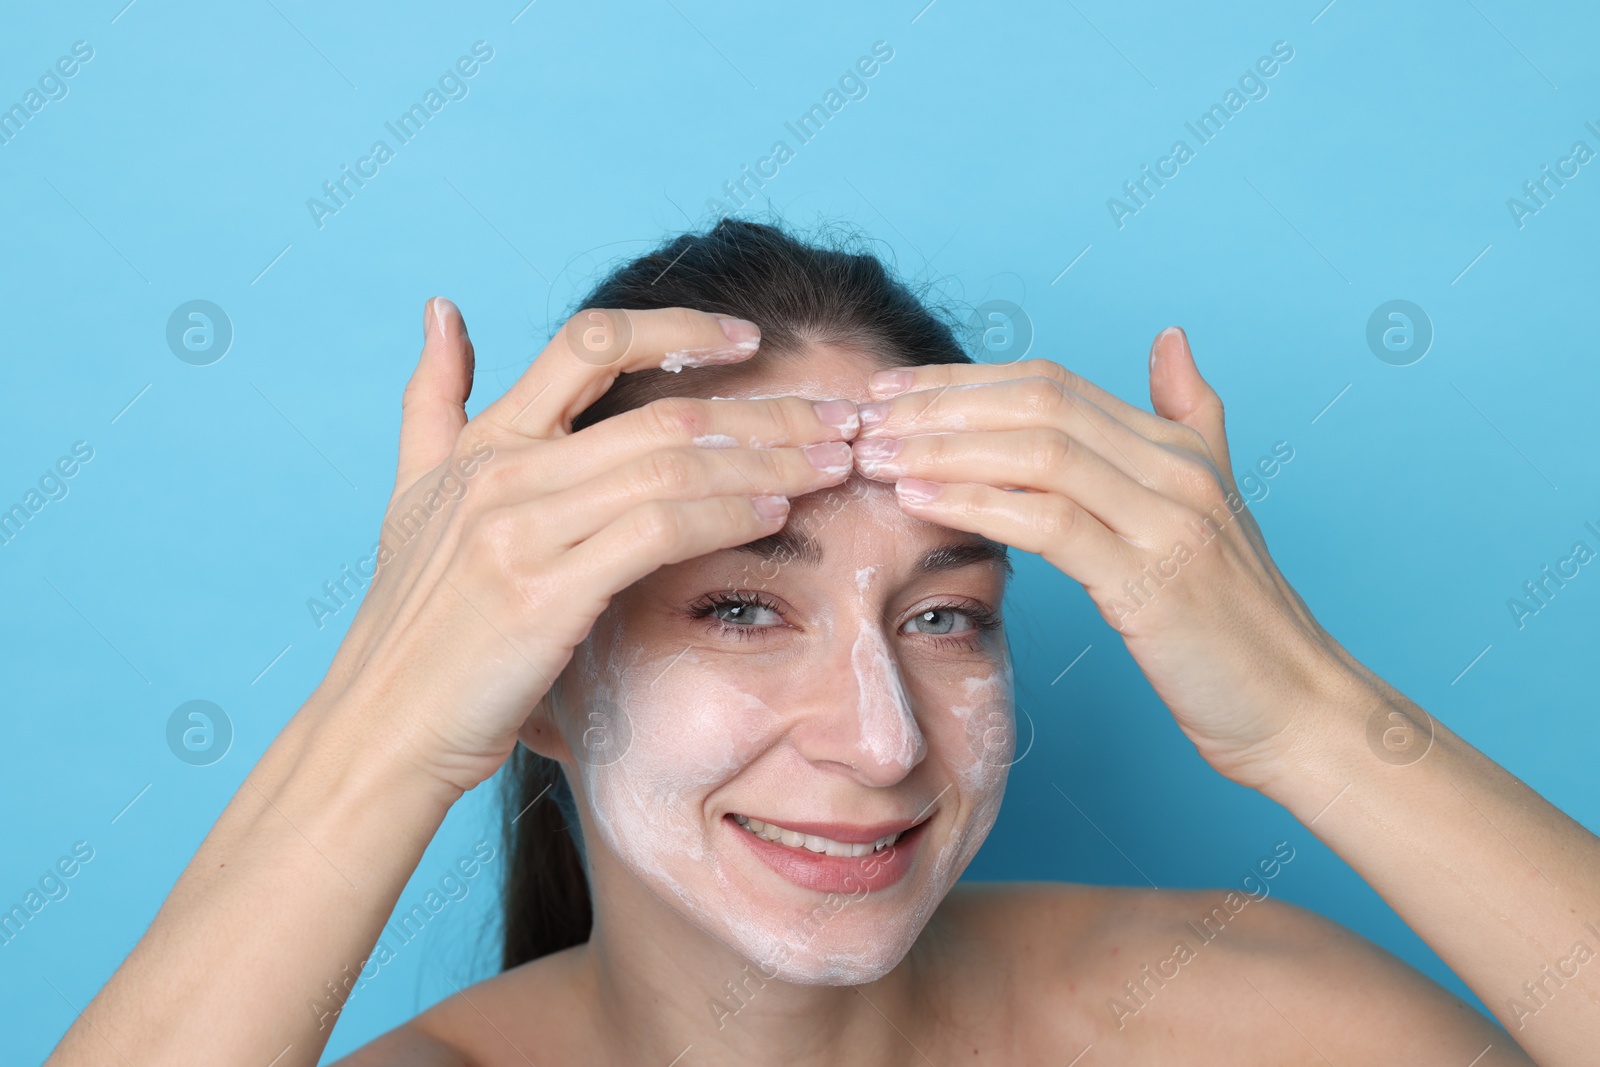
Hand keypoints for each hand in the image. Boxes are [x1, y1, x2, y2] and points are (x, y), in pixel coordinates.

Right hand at [312, 300, 861, 794]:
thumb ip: (433, 401)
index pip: (589, 343)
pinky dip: (726, 513)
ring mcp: (520, 529)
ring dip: (768, 459)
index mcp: (484, 442)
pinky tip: (776, 510)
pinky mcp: (545, 592)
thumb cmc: (414, 624)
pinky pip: (658, 530)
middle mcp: (503, 472)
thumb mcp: (411, 496)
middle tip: (839, 414)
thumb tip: (444, 309)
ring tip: (834, 459)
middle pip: (661, 412)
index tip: (751, 338)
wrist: (380, 727)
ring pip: (672, 465)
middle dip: (765, 410)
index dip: (678, 329)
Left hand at [849, 328, 1351, 788]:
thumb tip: (1171, 338)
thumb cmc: (1235, 623)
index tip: (892, 393)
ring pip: (1039, 452)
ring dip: (946, 447)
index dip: (964, 381)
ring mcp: (1168, 520)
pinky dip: (976, 503)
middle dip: (941, 405)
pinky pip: (1049, 522)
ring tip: (876, 456)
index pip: (1050, 384)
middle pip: (1038, 404)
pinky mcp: (1152, 580)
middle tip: (866, 417)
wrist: (1299, 708)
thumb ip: (1189, 418)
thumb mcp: (1210, 507)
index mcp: (1177, 447)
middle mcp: (1175, 469)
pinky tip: (919, 501)